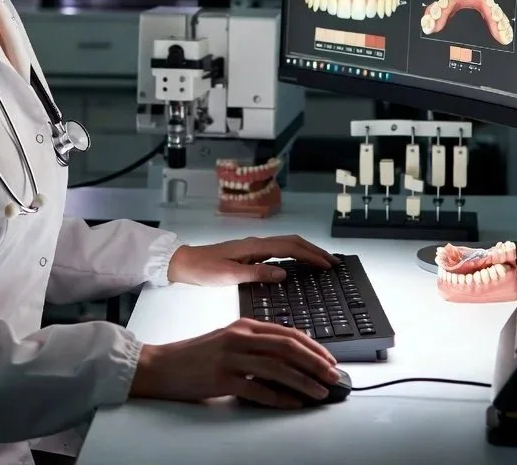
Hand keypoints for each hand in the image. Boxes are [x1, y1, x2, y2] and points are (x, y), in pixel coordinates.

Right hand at [130, 317, 339, 406]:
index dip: (312, 346)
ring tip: (320, 392)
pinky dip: (279, 398)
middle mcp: (240, 337)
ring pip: (278, 368)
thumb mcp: (228, 340)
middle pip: (287, 347)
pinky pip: (258, 389)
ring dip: (304, 382)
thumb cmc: (196, 355)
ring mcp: (231, 357)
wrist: (162, 366)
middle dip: (315, 362)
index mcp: (244, 325)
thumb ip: (254, 343)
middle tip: (333, 375)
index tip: (329, 359)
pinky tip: (293, 404)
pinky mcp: (222, 379)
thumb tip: (287, 357)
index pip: (287, 333)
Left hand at [167, 234, 338, 285]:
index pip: (290, 248)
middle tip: (332, 263)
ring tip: (321, 263)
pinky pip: (278, 252)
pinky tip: (296, 266)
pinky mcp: (249, 254)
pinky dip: (293, 256)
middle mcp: (257, 244)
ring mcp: (253, 248)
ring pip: (286, 245)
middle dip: (314, 251)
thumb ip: (256, 274)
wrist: (184, 263)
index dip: (311, 256)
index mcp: (254, 247)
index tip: (328, 265)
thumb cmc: (203, 269)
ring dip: (305, 252)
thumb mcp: (229, 275)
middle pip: (292, 242)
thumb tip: (284, 274)